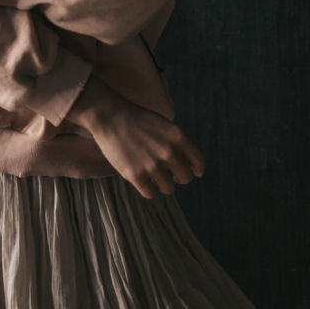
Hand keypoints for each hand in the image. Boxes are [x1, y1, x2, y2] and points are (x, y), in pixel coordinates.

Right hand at [68, 77, 205, 198]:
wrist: (110, 115)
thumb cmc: (137, 120)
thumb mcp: (164, 125)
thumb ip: (178, 143)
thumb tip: (188, 166)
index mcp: (178, 137)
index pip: (199, 162)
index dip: (196, 169)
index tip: (190, 171)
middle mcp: (169, 152)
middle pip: (186, 178)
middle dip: (177, 176)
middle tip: (166, 172)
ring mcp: (152, 165)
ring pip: (169, 188)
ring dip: (162, 184)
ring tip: (153, 175)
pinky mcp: (136, 175)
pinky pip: (151, 193)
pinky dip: (149, 189)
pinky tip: (143, 180)